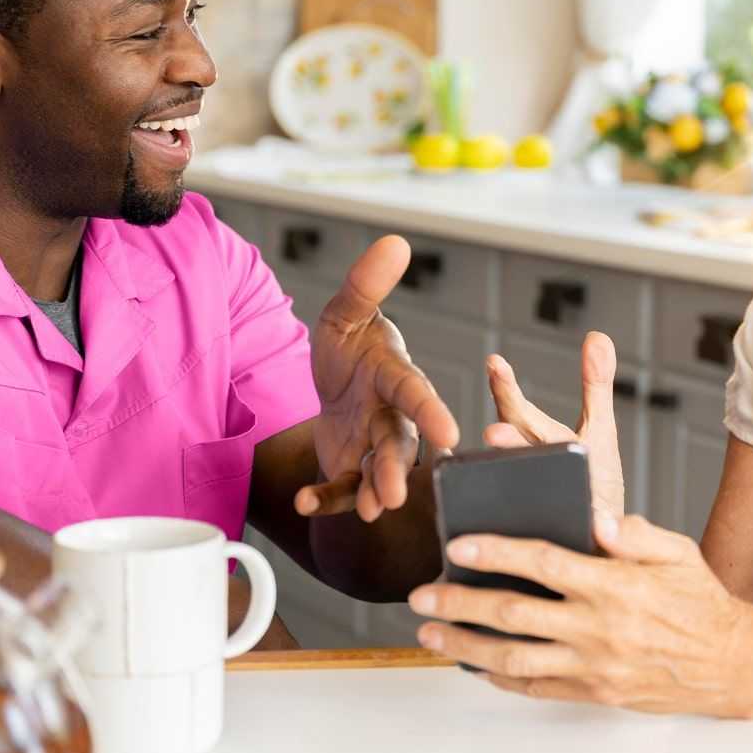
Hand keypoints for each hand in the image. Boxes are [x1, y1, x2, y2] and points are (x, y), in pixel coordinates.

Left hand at [296, 236, 459, 521]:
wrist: (336, 384)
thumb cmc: (351, 347)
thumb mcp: (346, 313)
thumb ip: (365, 284)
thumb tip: (395, 241)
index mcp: (395, 376)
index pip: (415, 393)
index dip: (431, 412)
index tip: (449, 433)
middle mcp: (392, 416)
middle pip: (399, 444)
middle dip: (397, 468)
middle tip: (394, 493)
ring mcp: (373, 447)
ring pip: (378, 472)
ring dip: (374, 492)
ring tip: (371, 511)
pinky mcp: (352, 469)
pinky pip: (341, 489)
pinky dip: (326, 498)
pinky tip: (304, 502)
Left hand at [407, 512, 752, 716]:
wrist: (733, 664)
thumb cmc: (702, 601)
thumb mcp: (677, 551)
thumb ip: (634, 532)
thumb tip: (594, 517)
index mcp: (615, 585)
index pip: (543, 563)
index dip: (496, 552)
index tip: (458, 545)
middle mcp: (598, 628)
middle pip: (513, 614)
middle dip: (459, 604)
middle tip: (420, 596)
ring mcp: (594, 666)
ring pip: (514, 658)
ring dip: (465, 646)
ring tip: (430, 634)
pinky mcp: (594, 692)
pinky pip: (536, 688)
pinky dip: (499, 678)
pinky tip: (473, 665)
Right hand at [485, 331, 625, 522]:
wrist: (598, 542)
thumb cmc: (593, 483)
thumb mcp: (599, 430)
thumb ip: (595, 385)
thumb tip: (598, 336)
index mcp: (534, 442)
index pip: (516, 411)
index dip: (506, 389)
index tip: (496, 363)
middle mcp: (526, 469)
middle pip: (513, 448)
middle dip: (508, 439)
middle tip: (496, 431)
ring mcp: (528, 503)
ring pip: (517, 490)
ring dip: (514, 482)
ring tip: (509, 467)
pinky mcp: (537, 541)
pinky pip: (529, 536)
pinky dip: (525, 531)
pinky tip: (524, 534)